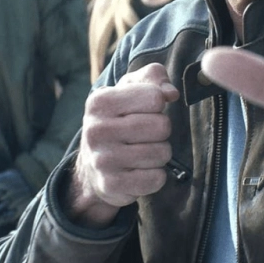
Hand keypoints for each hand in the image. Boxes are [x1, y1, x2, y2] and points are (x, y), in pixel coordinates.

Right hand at [67, 63, 179, 227]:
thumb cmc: (119, 120)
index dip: (158, 105)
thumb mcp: (130, 90)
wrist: (92, 166)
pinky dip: (156, 175)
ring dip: (160, 153)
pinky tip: (140, 170)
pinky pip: (156, 178)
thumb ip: (154, 77)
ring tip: (143, 152)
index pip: (155, 98)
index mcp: (100, 101)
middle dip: (162, 131)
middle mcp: (96, 130)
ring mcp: (102, 159)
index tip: (144, 111)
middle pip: (161, 126)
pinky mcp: (111, 185)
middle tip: (146, 135)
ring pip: (162, 153)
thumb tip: (171, 93)